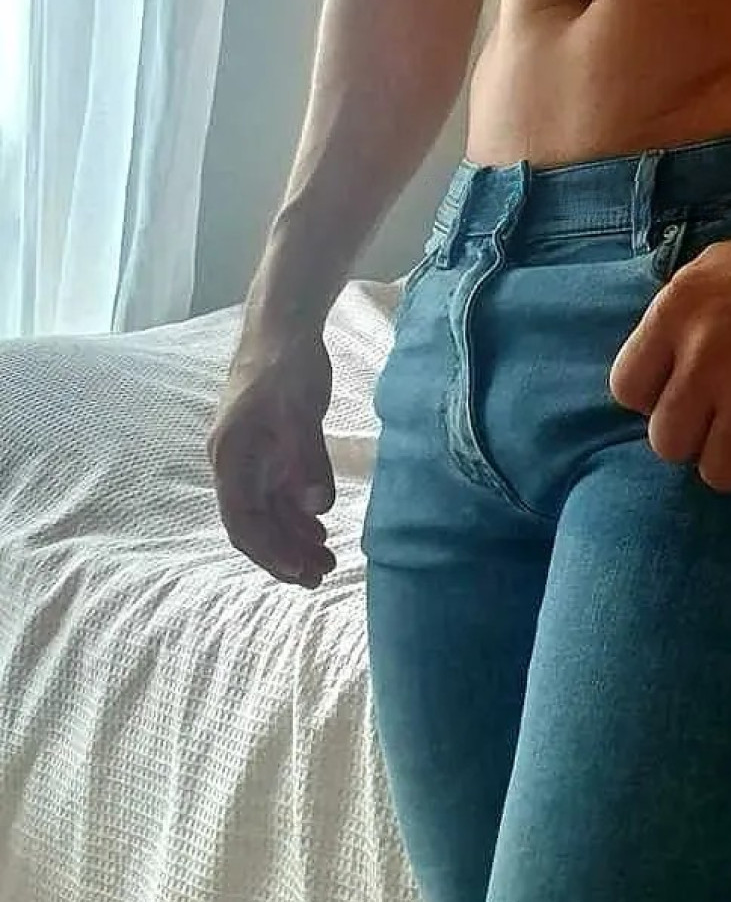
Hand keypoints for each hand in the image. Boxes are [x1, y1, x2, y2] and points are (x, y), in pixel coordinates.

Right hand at [207, 329, 337, 586]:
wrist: (282, 325)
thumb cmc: (286, 363)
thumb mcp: (300, 410)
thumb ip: (307, 459)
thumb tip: (316, 507)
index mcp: (231, 456)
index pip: (243, 520)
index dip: (269, 550)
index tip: (300, 571)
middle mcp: (235, 463)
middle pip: (254, 523)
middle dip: (284, 554)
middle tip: (320, 577)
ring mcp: (252, 457)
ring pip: (268, 512)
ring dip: (294, 538)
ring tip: (327, 561)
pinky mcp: (270, 449)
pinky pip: (279, 494)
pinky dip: (298, 515)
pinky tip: (320, 529)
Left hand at [608, 219, 730, 493]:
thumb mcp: (711, 272)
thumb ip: (678, 325)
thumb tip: (663, 375)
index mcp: (675, 316)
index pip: (628, 390)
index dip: (659, 398)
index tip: (690, 392)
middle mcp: (706, 361)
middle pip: (669, 444)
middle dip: (700, 437)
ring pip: (721, 474)